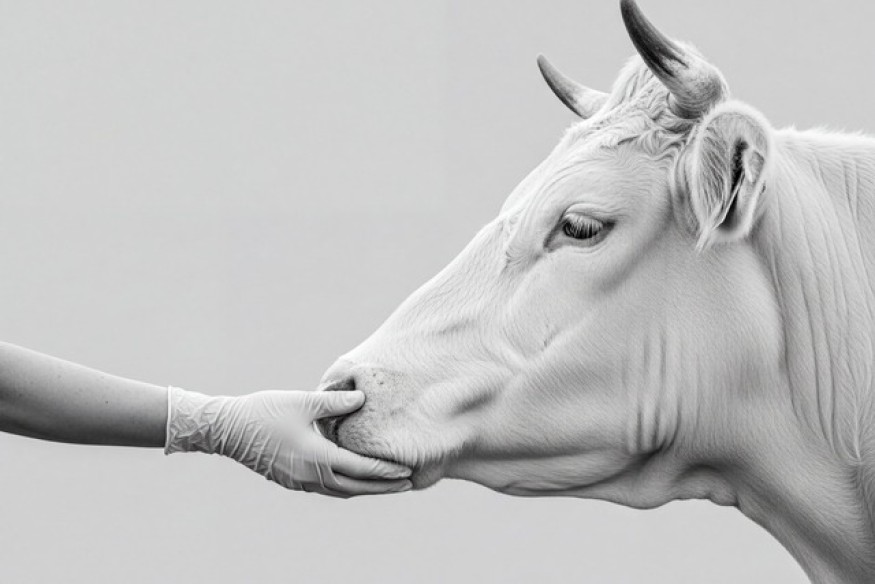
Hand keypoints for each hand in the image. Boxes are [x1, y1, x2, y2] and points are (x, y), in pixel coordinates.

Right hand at [165, 387, 411, 496]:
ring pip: (341, 491)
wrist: (227, 429)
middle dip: (383, 486)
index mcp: (316, 457)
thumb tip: (363, 398)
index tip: (407, 470)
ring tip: (387, 483)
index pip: (360, 469)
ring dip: (365, 488)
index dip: (385, 470)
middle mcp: (310, 475)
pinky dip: (346, 486)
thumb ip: (335, 402)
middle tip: (407, 483)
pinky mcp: (292, 480)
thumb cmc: (264, 411)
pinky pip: (327, 488)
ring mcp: (300, 481)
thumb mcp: (303, 401)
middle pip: (355, 487)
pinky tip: (354, 479)